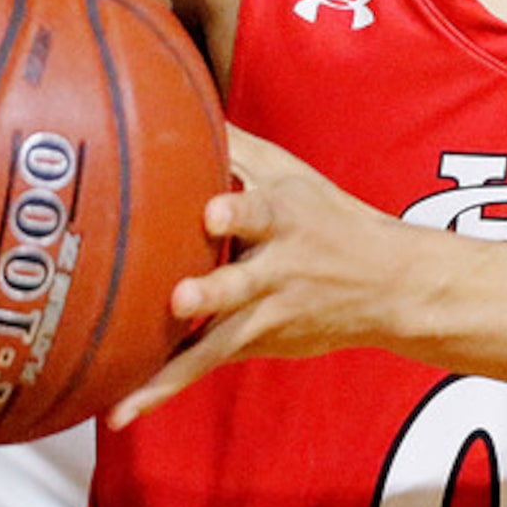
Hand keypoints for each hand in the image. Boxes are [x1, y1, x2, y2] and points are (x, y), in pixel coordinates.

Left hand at [108, 126, 401, 425]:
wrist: (390, 284)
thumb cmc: (327, 217)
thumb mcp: (291, 174)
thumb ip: (236, 145)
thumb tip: (176, 96)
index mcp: (284, 218)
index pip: (262, 210)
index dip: (238, 210)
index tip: (213, 212)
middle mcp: (277, 269)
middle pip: (241, 282)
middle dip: (212, 291)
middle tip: (180, 296)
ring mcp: (266, 313)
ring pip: (220, 338)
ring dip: (178, 361)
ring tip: (135, 387)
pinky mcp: (254, 344)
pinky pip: (201, 366)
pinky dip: (160, 389)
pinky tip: (117, 411)